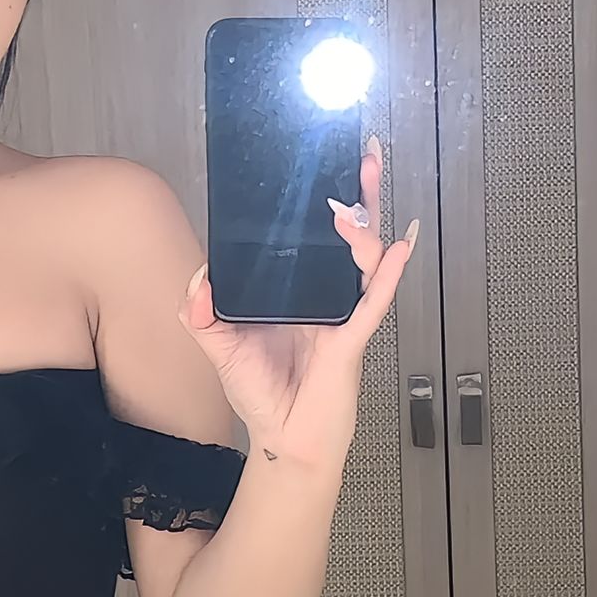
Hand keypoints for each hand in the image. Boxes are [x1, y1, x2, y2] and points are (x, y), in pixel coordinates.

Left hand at [178, 136, 416, 465]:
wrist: (284, 442)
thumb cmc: (261, 396)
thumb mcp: (219, 347)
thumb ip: (201, 312)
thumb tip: (200, 278)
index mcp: (296, 292)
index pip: (310, 237)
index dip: (320, 202)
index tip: (318, 165)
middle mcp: (323, 297)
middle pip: (348, 236)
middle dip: (358, 194)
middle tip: (361, 154)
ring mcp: (342, 316)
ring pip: (364, 261)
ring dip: (364, 229)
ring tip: (355, 204)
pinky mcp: (350, 341)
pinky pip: (372, 303)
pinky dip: (387, 276)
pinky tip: (396, 249)